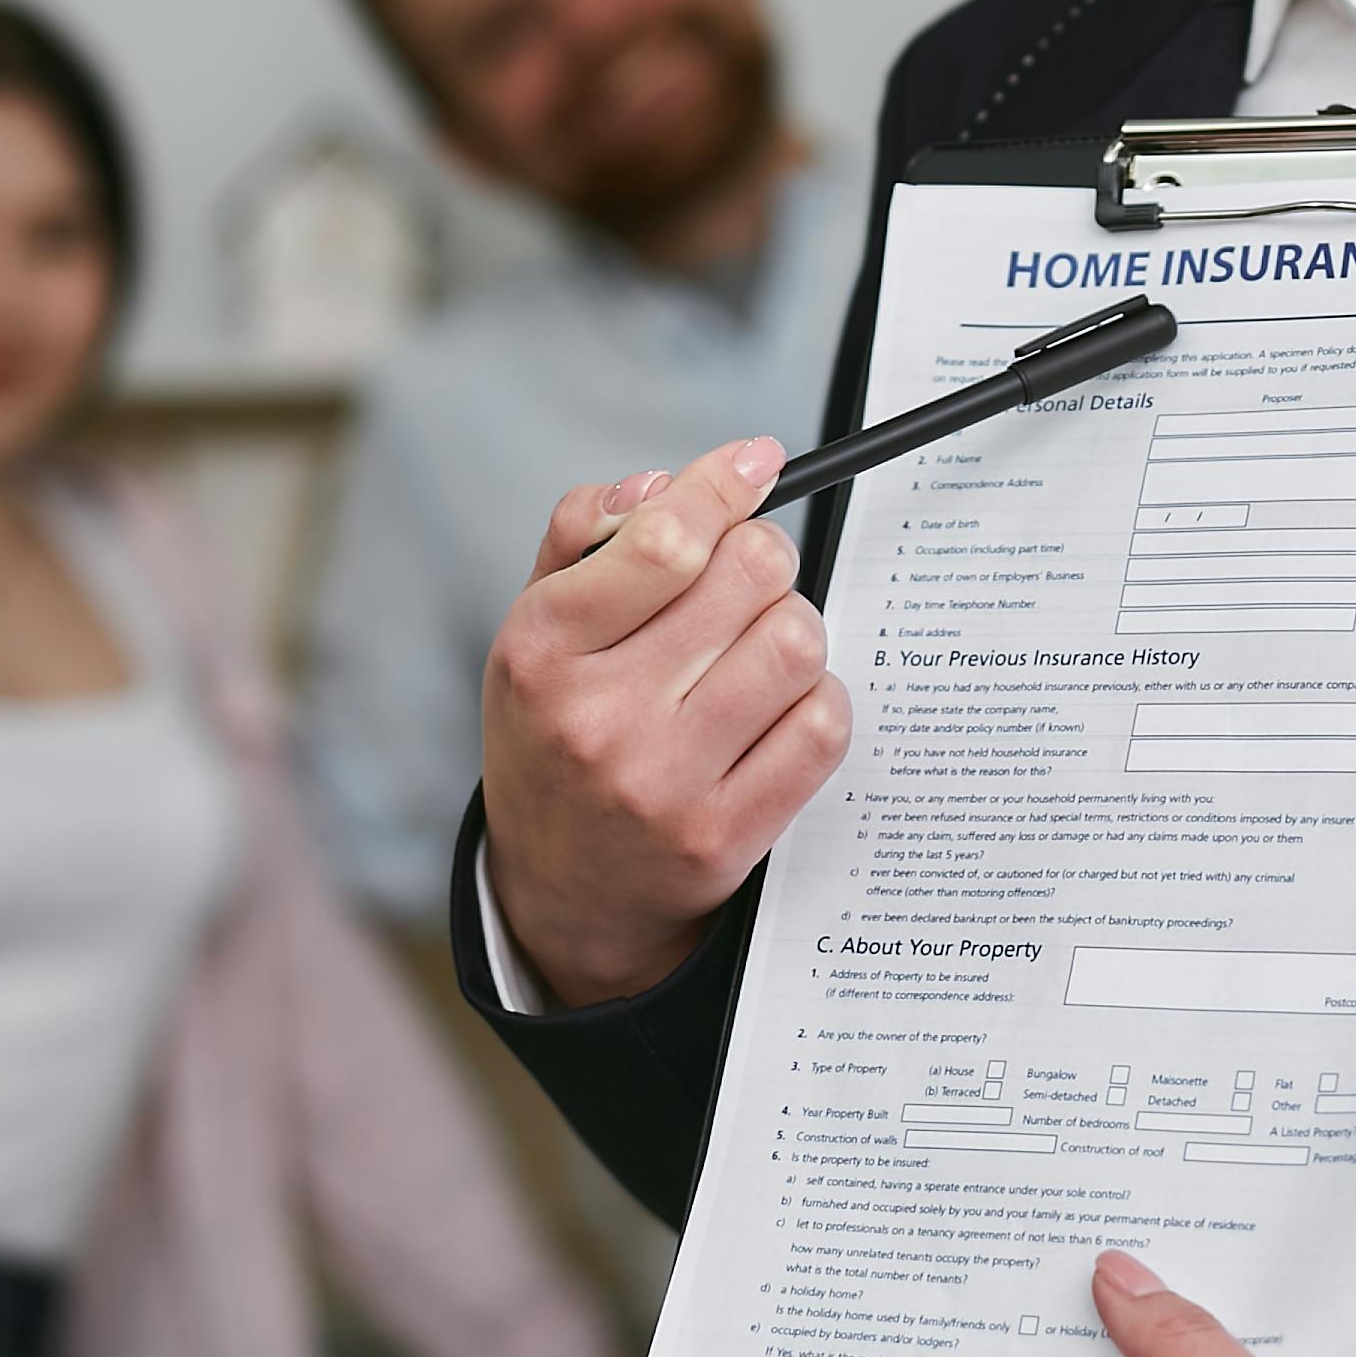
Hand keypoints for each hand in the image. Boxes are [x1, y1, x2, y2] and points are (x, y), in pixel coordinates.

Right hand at [480, 435, 850, 1008]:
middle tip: (746, 580)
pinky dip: (817, 699)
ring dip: (793, 628)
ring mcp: (663, 783)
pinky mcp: (723, 837)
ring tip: (758, 647)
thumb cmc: (557, 736)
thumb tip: (669, 481)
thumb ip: (583, 535)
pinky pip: (821, 726)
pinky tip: (780, 706)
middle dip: (760, 559)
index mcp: (542, 650)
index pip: (666, 541)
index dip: (724, 488)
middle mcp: (598, 717)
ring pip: (795, 644)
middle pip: (749, 577)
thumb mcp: (533, 629)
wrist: (561, 891)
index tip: (753, 465)